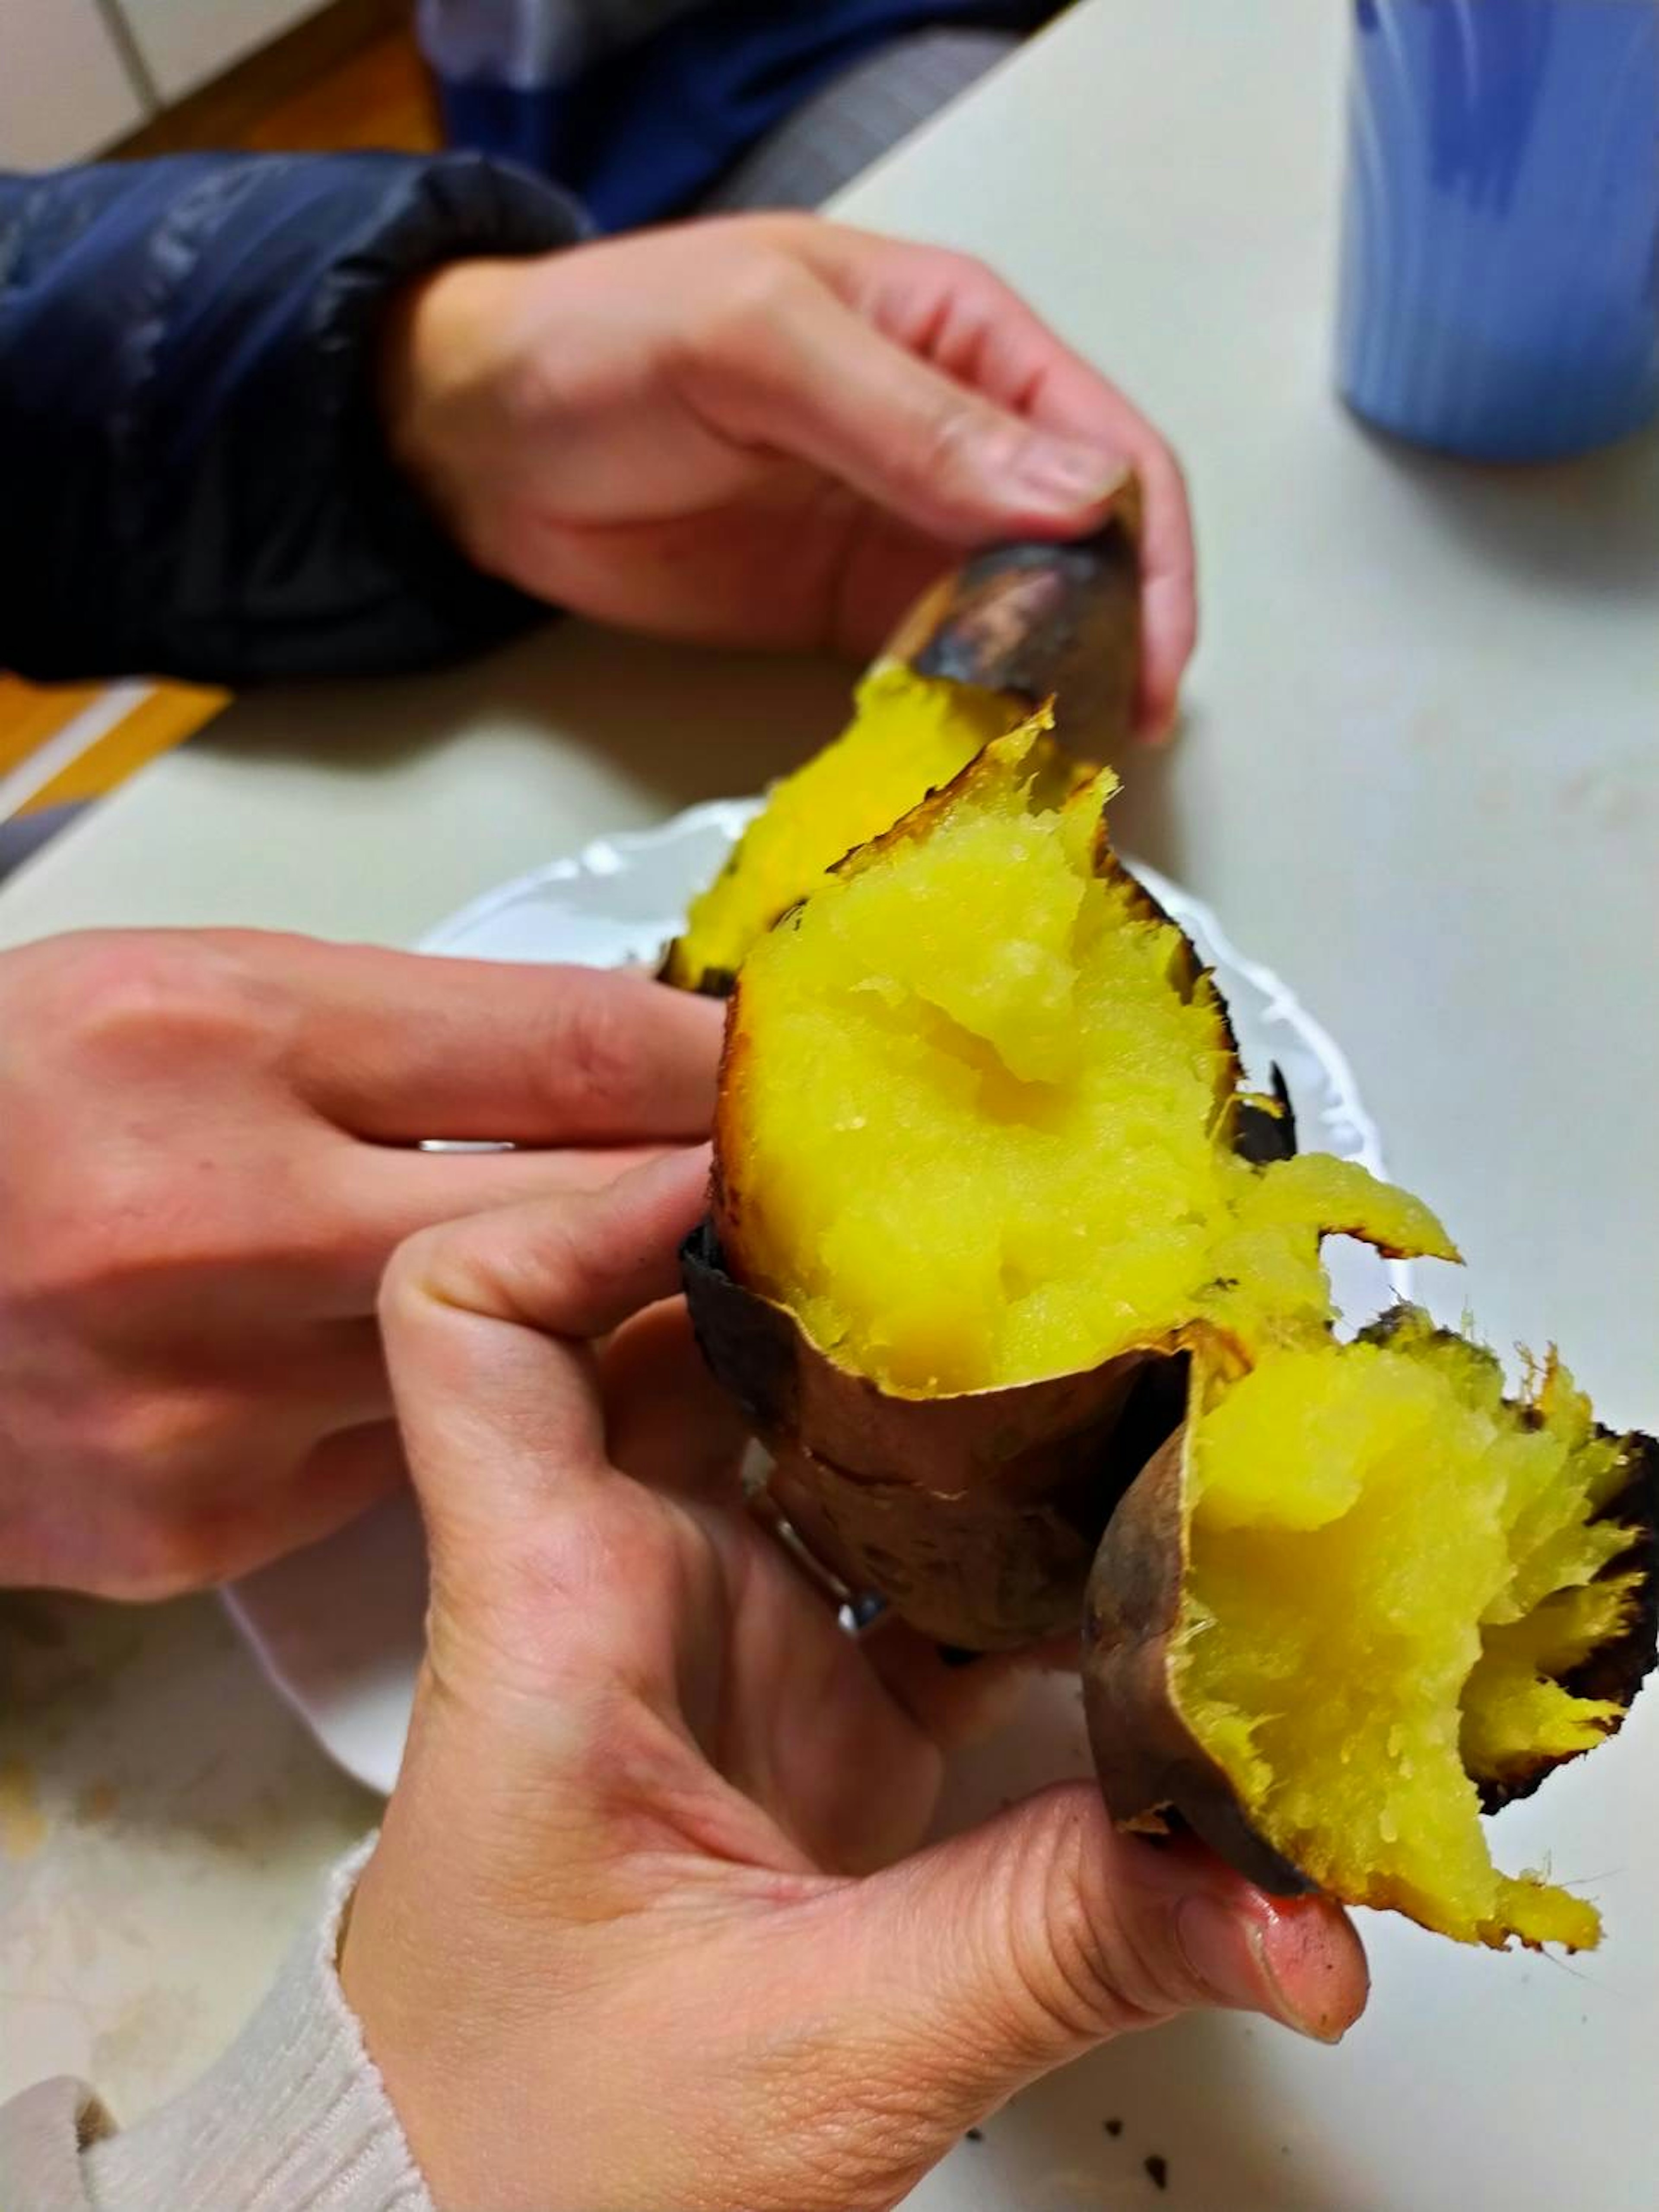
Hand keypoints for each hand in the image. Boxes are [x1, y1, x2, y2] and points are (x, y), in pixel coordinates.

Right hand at [0, 931, 718, 1596]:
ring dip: (584, 1321)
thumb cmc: (20, 1098)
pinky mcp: (200, 1526)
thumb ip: (425, 1026)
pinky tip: (446, 1374)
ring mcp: (211, 1401)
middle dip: (687, 1209)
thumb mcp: (208, 988)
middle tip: (766, 1196)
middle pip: (571, 1225)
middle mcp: (218, 1227)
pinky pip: (403, 1459)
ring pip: (506, 1366)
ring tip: (612, 1276)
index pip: (571, 1051)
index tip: (785, 1082)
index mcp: (223, 1039)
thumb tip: (635, 1055)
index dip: (713, 1069)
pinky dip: (454, 1416)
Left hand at [343, 1152, 1367, 2211]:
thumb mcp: (813, 2049)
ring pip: (797, 1439)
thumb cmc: (524, 2166)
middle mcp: (613, 1593)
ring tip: (1064, 1330)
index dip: (587, 1204)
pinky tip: (1093, 1526)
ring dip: (925, 1392)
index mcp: (541, 1618)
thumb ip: (1062, 1952)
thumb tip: (1289, 1910)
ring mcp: (702, 1648)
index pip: (473, 1322)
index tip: (745, 1169)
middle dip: (818, 1264)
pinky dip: (983, 1541)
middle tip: (972, 1213)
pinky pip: (885, 1571)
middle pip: (677, 1337)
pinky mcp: (783, 1721)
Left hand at [381, 214, 1194, 737]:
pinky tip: (975, 770)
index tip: (1146, 670)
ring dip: (1048, 698)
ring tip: (1053, 778)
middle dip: (1111, 647)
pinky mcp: (850, 617)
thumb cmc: (599, 343)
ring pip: (1025, 625)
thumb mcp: (759, 345)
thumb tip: (1076, 496)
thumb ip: (913, 420)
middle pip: (1085, 552)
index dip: (1146, 563)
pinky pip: (941, 675)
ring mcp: (904, 536)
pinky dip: (968, 723)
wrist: (471, 438)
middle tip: (1105, 748)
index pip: (1105, 451)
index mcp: (959, 339)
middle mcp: (955, 441)